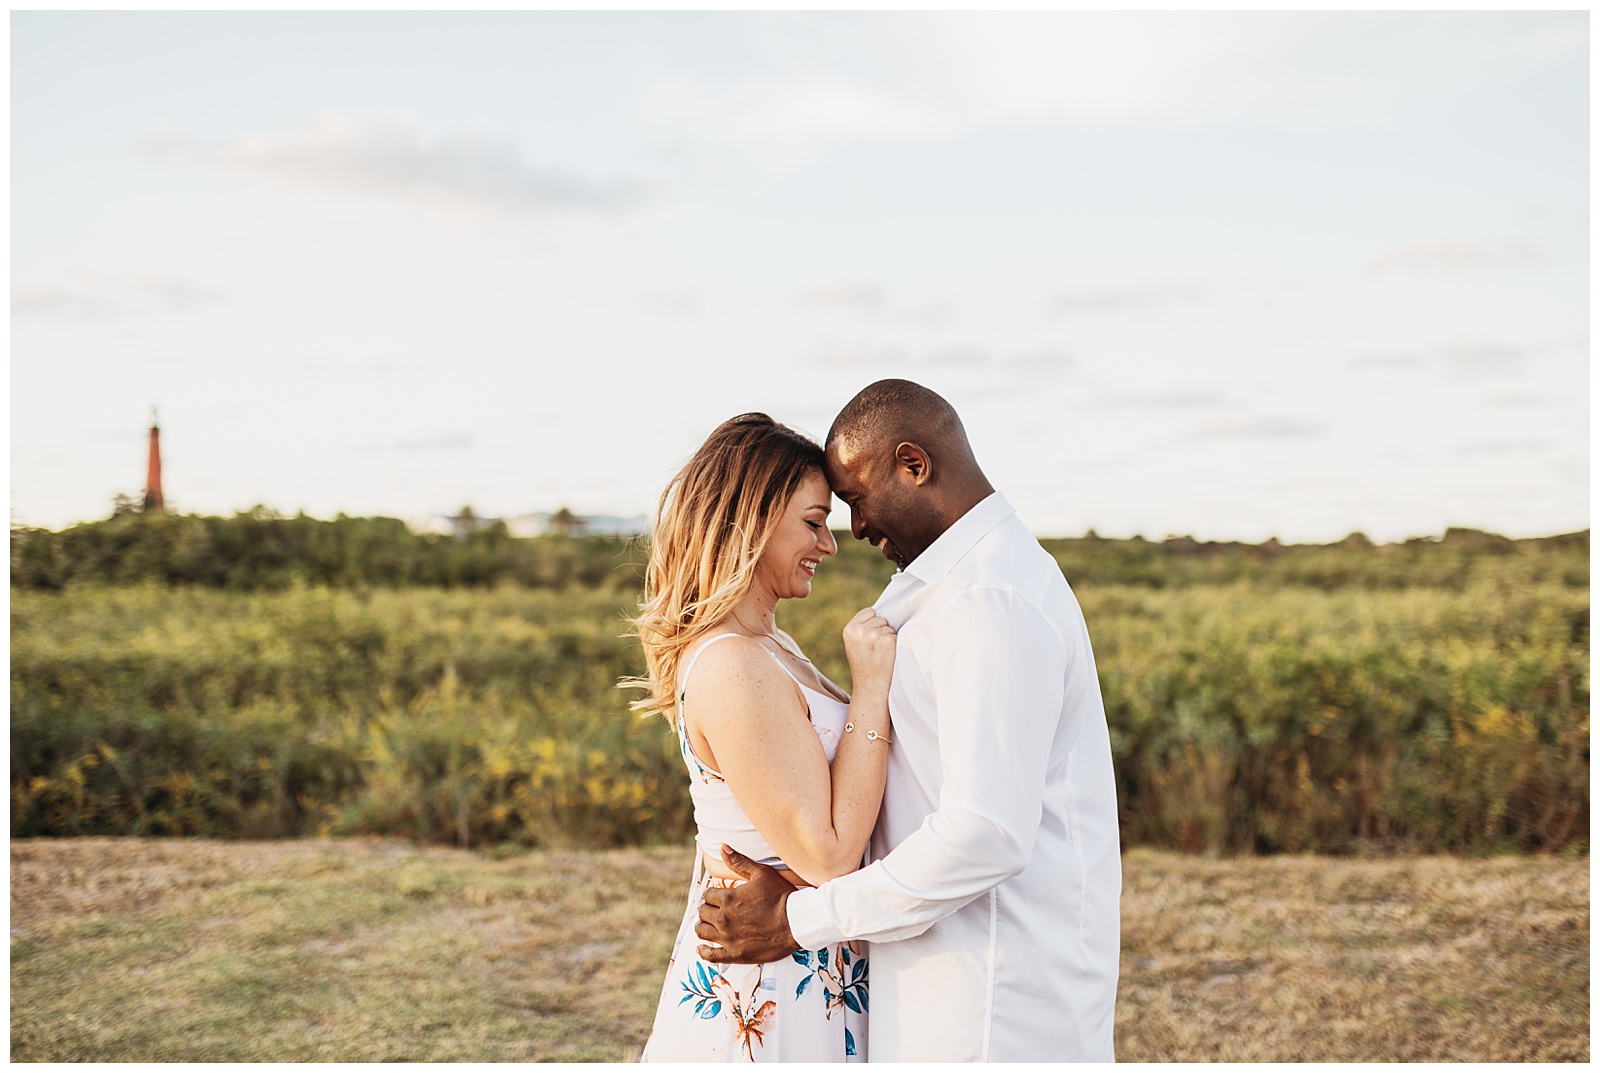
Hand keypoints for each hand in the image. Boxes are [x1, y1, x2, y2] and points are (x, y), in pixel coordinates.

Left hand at [694, 846, 801, 963]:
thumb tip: (723, 848)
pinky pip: (711, 956)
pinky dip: (703, 952)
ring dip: (703, 927)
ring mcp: (728, 938)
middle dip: (707, 909)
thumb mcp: (761, 873)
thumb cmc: (781, 897)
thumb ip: (739, 861)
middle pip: (702, 913)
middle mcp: (724, 918)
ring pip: (702, 932)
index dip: (711, 894)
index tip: (716, 896)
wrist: (797, 922)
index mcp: (728, 898)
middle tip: (714, 910)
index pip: (707, 895)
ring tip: (707, 925)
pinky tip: (702, 948)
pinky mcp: (735, 954)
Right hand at [842, 607, 895, 697]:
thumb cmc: (864, 667)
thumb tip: (880, 614)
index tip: (871, 637)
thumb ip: (862, 628)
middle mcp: (860, 630)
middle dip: (881, 630)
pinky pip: (896, 635)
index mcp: (850, 629)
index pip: (869, 612)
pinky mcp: (887, 640)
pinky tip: (888, 655)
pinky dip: (895, 644)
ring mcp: (874, 634)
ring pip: (889, 626)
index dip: (873, 622)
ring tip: (881, 653)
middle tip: (876, 649)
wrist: (870, 687)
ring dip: (888, 637)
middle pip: (880, 618)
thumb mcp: (855, 644)